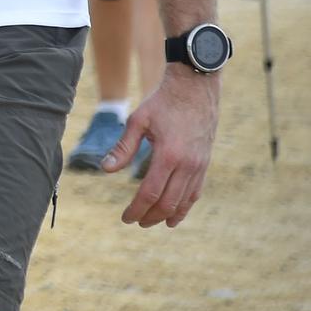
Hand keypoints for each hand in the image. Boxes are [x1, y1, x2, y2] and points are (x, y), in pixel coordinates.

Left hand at [106, 69, 219, 227]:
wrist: (195, 88)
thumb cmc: (163, 102)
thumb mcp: (138, 120)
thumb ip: (123, 147)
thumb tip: (105, 169)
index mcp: (169, 155)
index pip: (150, 193)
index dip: (136, 209)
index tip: (125, 218)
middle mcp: (187, 165)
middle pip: (167, 202)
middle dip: (150, 216)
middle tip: (135, 222)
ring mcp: (199, 166)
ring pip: (184, 201)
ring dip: (168, 215)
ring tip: (152, 222)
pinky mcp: (205, 163)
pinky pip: (196, 192)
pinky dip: (185, 206)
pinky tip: (176, 214)